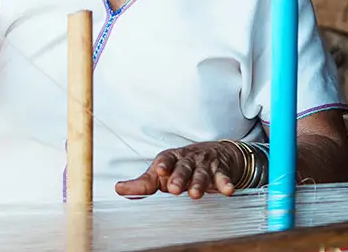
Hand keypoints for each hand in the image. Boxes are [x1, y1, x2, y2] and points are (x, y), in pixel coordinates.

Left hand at [114, 142, 242, 198]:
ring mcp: (204, 165)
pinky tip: (228, 190)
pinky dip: (226, 183)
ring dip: (199, 183)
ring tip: (195, 194)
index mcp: (171, 158)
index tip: (159, 170)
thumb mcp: (162, 172)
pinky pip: (223, 178)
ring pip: (201, 174)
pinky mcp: (220, 172)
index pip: (165, 159)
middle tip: (174, 188)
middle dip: (179, 177)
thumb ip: (143, 183)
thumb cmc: (181, 166)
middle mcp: (187, 160)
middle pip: (183, 167)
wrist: (215, 154)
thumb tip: (119, 189)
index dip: (163, 165)